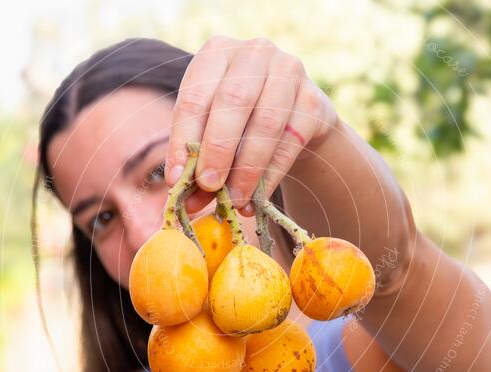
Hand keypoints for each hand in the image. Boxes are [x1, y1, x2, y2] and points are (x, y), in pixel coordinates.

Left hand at [164, 36, 338, 215]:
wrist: (294, 117)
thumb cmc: (241, 121)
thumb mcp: (212, 127)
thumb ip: (197, 155)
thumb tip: (182, 191)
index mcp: (216, 52)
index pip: (195, 98)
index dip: (184, 141)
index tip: (176, 179)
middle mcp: (254, 53)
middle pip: (233, 102)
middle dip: (217, 150)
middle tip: (208, 186)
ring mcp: (289, 72)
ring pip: (266, 124)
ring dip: (246, 169)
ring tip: (233, 201)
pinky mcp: (314, 101)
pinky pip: (290, 143)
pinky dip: (270, 175)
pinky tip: (256, 198)